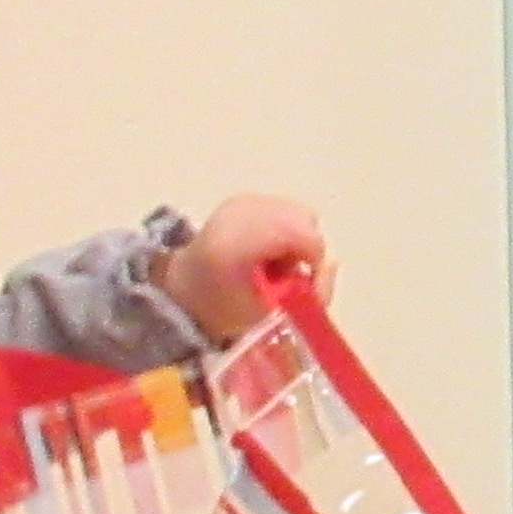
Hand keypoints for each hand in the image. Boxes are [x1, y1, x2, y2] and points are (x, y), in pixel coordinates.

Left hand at [161, 194, 327, 340]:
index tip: (312, 292)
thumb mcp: (264, 314)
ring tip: (281, 266)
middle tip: (295, 279)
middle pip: (304, 221)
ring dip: (300, 241)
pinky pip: (285, 211)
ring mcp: (242, 201)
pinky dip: (289, 232)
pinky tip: (272, 251)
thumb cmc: (219, 309)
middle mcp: (239, 212)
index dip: (317, 263)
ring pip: (299, 214)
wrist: (180, 289)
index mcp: (235, 243)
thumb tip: (332, 265)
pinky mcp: (244, 199)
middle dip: (309, 252)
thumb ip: (303, 292)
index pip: (301, 236)